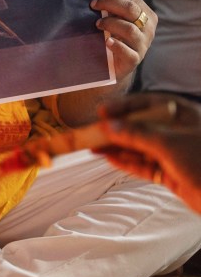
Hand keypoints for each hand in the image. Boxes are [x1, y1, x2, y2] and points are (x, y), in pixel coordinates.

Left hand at [90, 0, 155, 80]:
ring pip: (129, 29)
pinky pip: (127, 52)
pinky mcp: (134, 60)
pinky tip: (107, 41)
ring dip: (111, 23)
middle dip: (110, 2)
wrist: (113, 67)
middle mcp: (147, 28)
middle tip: (93, 4)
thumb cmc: (112, 37)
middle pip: (131, 9)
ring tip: (97, 24)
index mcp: (145, 14)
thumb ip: (110, 6)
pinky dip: (117, 45)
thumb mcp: (114, 19)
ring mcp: (142, 45)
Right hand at [97, 93, 200, 212]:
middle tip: (93, 131)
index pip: (148, 103)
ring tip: (93, 147)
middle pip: (141, 125)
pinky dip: (126, 162)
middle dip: (117, 129)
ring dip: (117, 147)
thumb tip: (108, 126)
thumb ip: (136, 134)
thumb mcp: (169, 144)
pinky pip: (144, 164)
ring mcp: (174, 152)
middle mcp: (178, 131)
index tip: (102, 111)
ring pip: (139, 146)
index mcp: (183, 115)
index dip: (124, 106)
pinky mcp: (171, 172)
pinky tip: (109, 159)